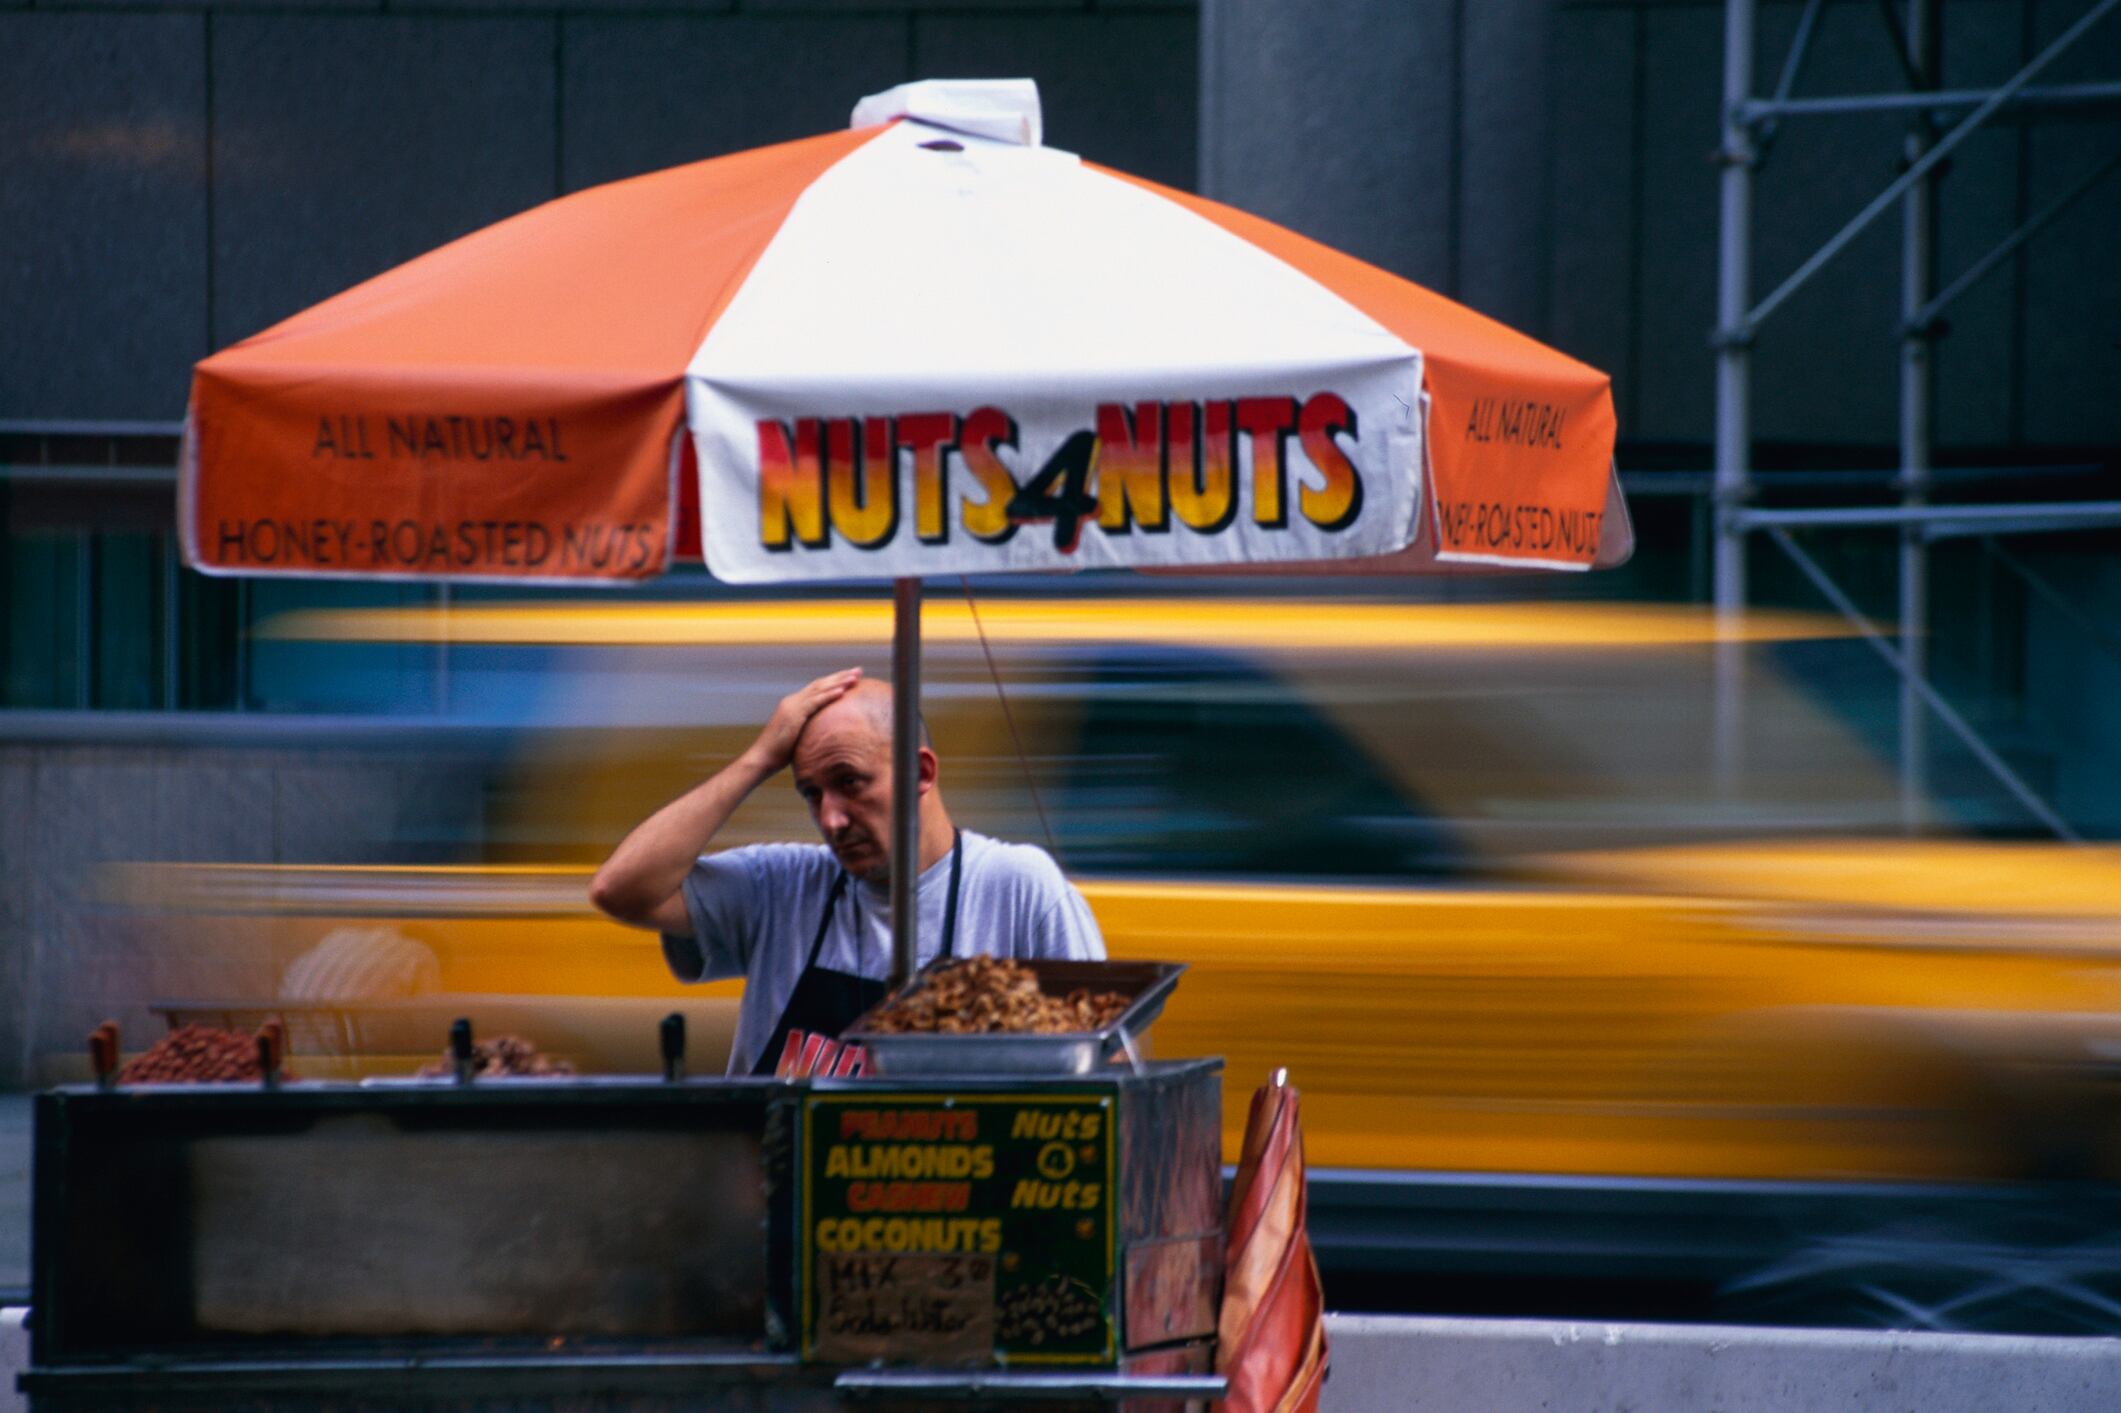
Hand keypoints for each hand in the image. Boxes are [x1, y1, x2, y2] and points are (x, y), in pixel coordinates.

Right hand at [747, 668, 862, 773]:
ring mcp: (793, 706)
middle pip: (821, 684)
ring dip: (839, 682)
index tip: (851, 677)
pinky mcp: (793, 714)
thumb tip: (824, 733)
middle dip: (841, 676)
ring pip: (819, 689)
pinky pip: (814, 702)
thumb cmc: (780, 753)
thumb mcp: (799, 736)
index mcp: (795, 705)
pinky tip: (842, 691)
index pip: (818, 689)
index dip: (835, 682)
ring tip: (855, 676)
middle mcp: (793, 701)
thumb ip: (810, 729)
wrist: (762, 758)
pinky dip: (829, 695)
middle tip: (859, 670)